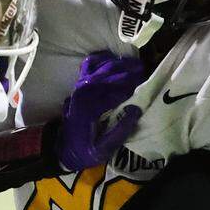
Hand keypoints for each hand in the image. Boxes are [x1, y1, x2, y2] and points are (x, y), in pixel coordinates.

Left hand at [57, 51, 144, 170]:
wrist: (64, 150)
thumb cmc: (86, 151)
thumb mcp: (104, 149)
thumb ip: (120, 131)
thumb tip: (136, 109)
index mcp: (90, 108)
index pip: (116, 90)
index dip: (132, 84)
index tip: (146, 82)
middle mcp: (84, 93)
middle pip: (110, 74)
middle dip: (129, 71)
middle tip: (144, 70)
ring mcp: (79, 87)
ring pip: (101, 67)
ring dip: (119, 64)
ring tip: (136, 64)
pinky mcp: (78, 86)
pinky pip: (89, 65)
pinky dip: (101, 59)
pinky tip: (114, 59)